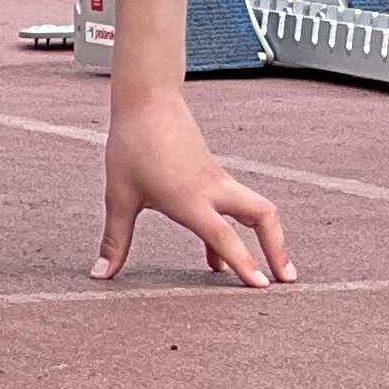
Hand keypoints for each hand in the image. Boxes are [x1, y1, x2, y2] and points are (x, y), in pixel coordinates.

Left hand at [97, 91, 297, 285]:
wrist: (149, 102)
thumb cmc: (132, 146)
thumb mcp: (119, 197)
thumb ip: (115, 240)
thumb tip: (101, 274)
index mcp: (190, 200)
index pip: (225, 237)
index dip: (245, 264)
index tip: (262, 287)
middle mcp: (213, 190)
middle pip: (263, 217)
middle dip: (279, 248)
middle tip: (287, 278)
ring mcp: (218, 181)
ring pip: (256, 209)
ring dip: (267, 237)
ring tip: (269, 268)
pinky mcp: (214, 175)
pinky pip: (236, 206)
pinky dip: (239, 230)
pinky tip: (218, 257)